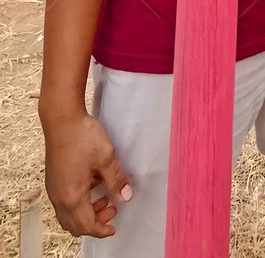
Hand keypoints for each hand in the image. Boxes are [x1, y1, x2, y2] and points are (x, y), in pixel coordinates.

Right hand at [44, 111, 132, 237]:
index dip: (101, 230)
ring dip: (85, 213)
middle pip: (74, 224)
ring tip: (104, 198)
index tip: (113, 228)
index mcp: (72, 196)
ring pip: (68, 214)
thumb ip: (116, 179)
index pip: (86, 225)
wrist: (62, 120)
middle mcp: (59, 197)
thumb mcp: (106, 158)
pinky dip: (78, 202)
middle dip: (94, 223)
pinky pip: (64, 201)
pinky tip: (92, 184)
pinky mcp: (53, 179)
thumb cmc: (82, 136)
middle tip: (112, 209)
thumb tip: (125, 196)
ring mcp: (54, 188)